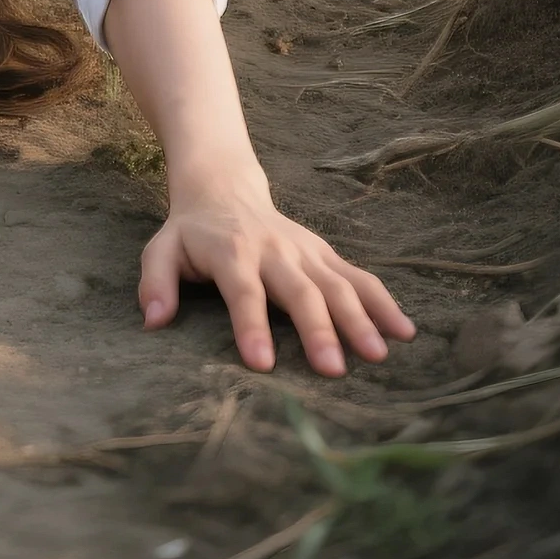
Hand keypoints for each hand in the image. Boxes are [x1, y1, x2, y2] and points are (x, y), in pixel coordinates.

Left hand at [139, 164, 412, 376]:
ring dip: (359, 318)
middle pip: (300, 291)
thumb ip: (156, 282)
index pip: (243, 292)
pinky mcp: (324, 254)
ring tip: (378, 354)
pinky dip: (383, 301)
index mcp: (232, 253)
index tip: (262, 363)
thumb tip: (154, 321)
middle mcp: (274, 251)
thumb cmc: (192, 232)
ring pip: (337, 283)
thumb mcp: (162, 248)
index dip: (251, 326)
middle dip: (317, 330)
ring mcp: (305, 251)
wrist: (224, 188)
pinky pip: (358, 276)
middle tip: (333, 370)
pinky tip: (405, 330)